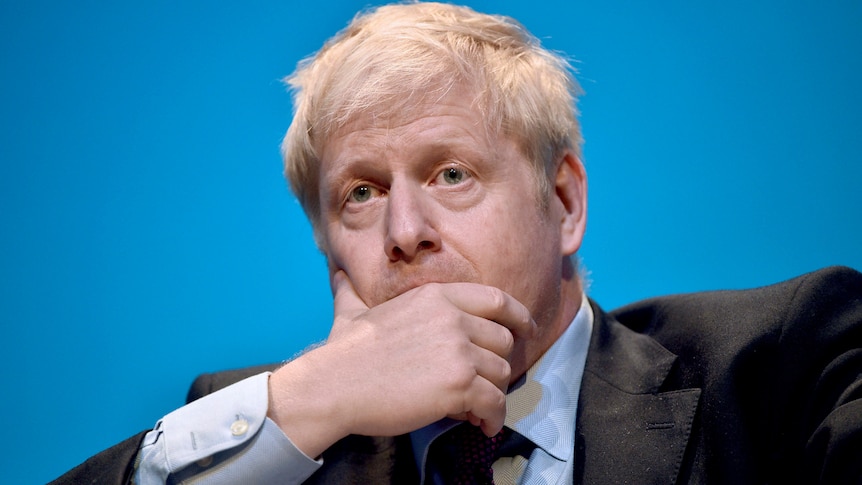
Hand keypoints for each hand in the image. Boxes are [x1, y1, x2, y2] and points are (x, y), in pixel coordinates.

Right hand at [267, 271, 534, 457]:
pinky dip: (492, 418)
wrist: (334, 385)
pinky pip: (495, 403)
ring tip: (477, 411)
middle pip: (503, 341)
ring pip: (502, 373)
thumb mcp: (353, 311)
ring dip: (493, 395)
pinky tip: (481, 425)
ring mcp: (458, 350)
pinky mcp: (459, 384)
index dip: (518, 316)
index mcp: (436, 297)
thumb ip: (354, 293)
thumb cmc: (342, 354)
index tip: (526, 329)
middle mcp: (453, 318)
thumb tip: (339, 275)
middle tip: (484, 385)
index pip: (496, 299)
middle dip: (498, 365)